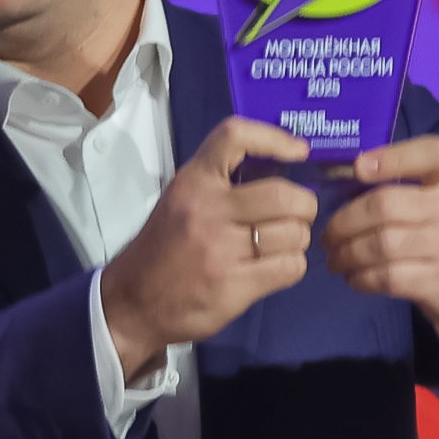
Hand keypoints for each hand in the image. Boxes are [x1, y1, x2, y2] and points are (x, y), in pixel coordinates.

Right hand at [97, 115, 320, 380]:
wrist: (134, 302)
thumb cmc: (165, 247)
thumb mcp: (181, 200)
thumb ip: (221, 182)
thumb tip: (281, 168)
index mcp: (194, 181)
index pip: (236, 137)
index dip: (275, 138)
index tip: (299, 151)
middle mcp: (207, 209)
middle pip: (284, 195)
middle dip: (304, 207)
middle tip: (297, 216)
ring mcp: (221, 249)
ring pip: (294, 234)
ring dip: (297, 240)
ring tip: (280, 245)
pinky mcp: (233, 286)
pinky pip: (290, 267)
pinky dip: (292, 266)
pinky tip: (275, 268)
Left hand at [325, 136, 438, 357]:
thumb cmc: (438, 232)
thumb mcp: (431, 202)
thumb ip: (395, 188)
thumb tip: (336, 186)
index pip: (432, 154)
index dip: (393, 157)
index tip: (359, 167)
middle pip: (384, 206)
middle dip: (344, 222)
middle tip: (326, 236)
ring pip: (380, 245)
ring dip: (345, 254)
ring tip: (334, 259)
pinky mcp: (437, 282)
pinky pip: (386, 278)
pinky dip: (360, 279)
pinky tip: (354, 278)